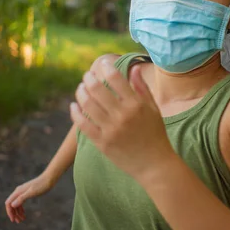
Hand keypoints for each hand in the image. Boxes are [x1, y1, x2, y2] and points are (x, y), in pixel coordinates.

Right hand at [5, 175, 52, 222]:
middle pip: (12, 204)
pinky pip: (21, 202)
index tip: (13, 220)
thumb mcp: (32, 192)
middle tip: (19, 222)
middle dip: (14, 214)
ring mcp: (23, 192)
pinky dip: (21, 209)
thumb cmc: (41, 185)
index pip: (8, 203)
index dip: (9, 212)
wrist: (49, 178)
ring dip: (18, 212)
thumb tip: (12, 205)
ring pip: (16, 204)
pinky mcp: (27, 193)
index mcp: (18, 192)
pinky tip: (24, 213)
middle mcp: (18, 191)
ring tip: (22, 219)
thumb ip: (22, 198)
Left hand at [70, 59, 175, 180]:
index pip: (116, 78)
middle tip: (87, 76)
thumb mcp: (153, 109)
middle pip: (97, 89)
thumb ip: (142, 88)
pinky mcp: (102, 143)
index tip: (102, 63)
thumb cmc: (155, 135)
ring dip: (80, 93)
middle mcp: (122, 116)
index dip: (106, 67)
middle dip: (89, 78)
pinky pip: (83, 125)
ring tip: (80, 88)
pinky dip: (75, 113)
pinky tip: (74, 106)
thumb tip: (134, 67)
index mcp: (136, 105)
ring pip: (87, 105)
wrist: (154, 165)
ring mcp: (111, 130)